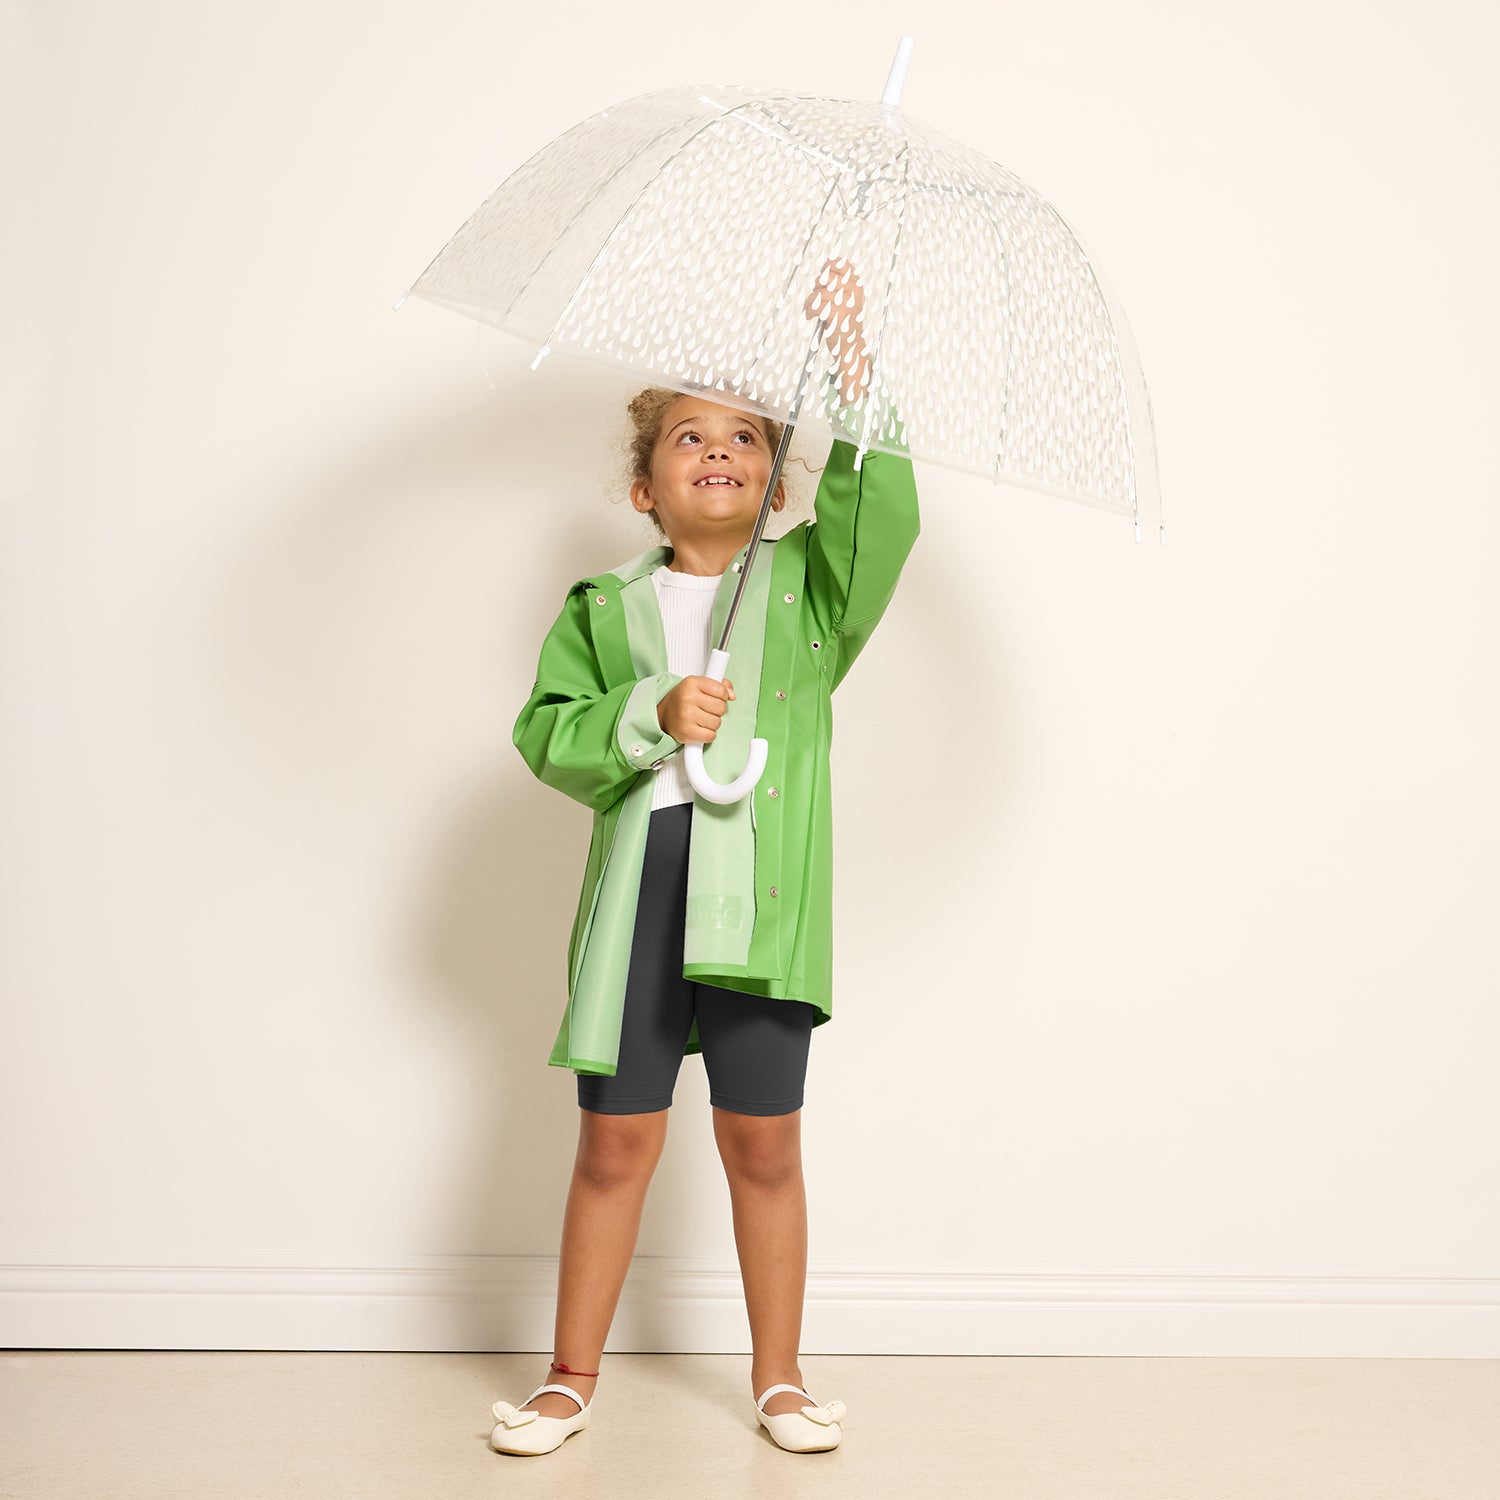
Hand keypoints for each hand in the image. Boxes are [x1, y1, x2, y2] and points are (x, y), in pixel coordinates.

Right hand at [657, 675, 735, 743]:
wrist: (663, 714)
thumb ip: (719, 685)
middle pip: (721, 707)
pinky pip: (711, 735)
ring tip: (701, 718)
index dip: (722, 695)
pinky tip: (700, 728)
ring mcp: (687, 716)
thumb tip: (731, 695)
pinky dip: (708, 734)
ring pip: (717, 722)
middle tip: (706, 709)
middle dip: (717, 710)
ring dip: (712, 723)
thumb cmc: (682, 699)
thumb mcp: (698, 685)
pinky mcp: (687, 732)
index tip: (716, 697)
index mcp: (692, 683)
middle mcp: (688, 698)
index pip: (722, 690)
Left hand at [803, 257, 871, 403]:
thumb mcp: (845, 300)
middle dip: (816, 288)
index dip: (828, 268)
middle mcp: (854, 292)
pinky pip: (816, 304)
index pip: (841, 265)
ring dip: (810, 302)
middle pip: (825, 278)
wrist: (850, 347)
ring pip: (819, 292)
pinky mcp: (838, 314)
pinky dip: (809, 310)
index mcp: (857, 286)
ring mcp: (847, 302)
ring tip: (810, 310)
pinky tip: (810, 316)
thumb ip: (838, 284)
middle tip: (815, 300)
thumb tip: (825, 269)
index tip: (822, 278)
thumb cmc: (844, 324)